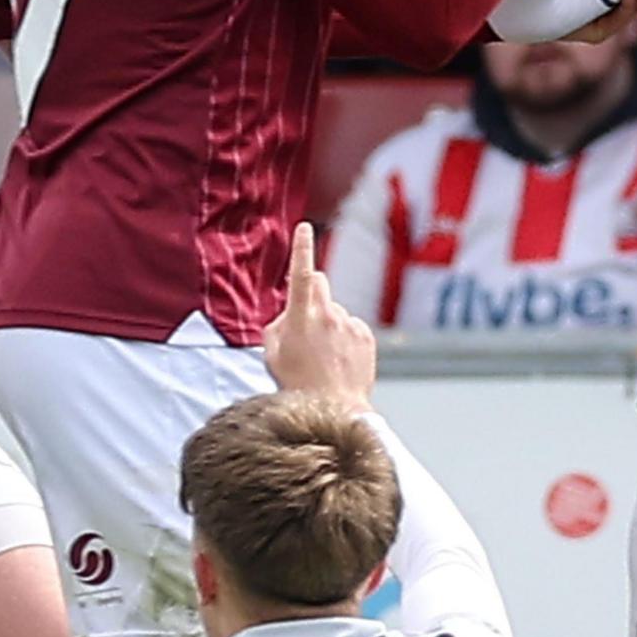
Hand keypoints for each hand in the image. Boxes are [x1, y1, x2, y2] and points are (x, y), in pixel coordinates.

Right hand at [260, 223, 375, 406]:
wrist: (335, 408)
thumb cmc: (297, 383)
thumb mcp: (271, 354)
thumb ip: (276, 325)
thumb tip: (288, 314)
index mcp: (300, 316)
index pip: (301, 273)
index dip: (302, 248)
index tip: (305, 228)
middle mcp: (328, 314)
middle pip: (321, 284)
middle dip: (312, 292)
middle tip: (306, 320)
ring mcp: (350, 324)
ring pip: (335, 310)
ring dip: (329, 322)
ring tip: (324, 354)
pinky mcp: (366, 336)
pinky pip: (352, 326)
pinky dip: (345, 336)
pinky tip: (339, 359)